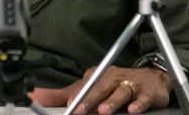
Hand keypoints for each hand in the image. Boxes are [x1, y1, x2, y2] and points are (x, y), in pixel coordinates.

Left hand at [29, 66, 170, 113]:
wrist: (151, 78)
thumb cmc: (117, 83)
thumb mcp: (90, 87)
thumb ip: (64, 95)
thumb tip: (37, 98)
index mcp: (98, 77)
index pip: (85, 87)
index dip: (77, 97)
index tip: (68, 106)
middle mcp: (113, 78)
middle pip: (100, 88)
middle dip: (90, 99)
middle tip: (79, 110)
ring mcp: (130, 83)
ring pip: (121, 91)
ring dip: (113, 101)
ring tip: (104, 110)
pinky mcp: (147, 91)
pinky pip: (143, 97)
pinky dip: (138, 103)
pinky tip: (133, 109)